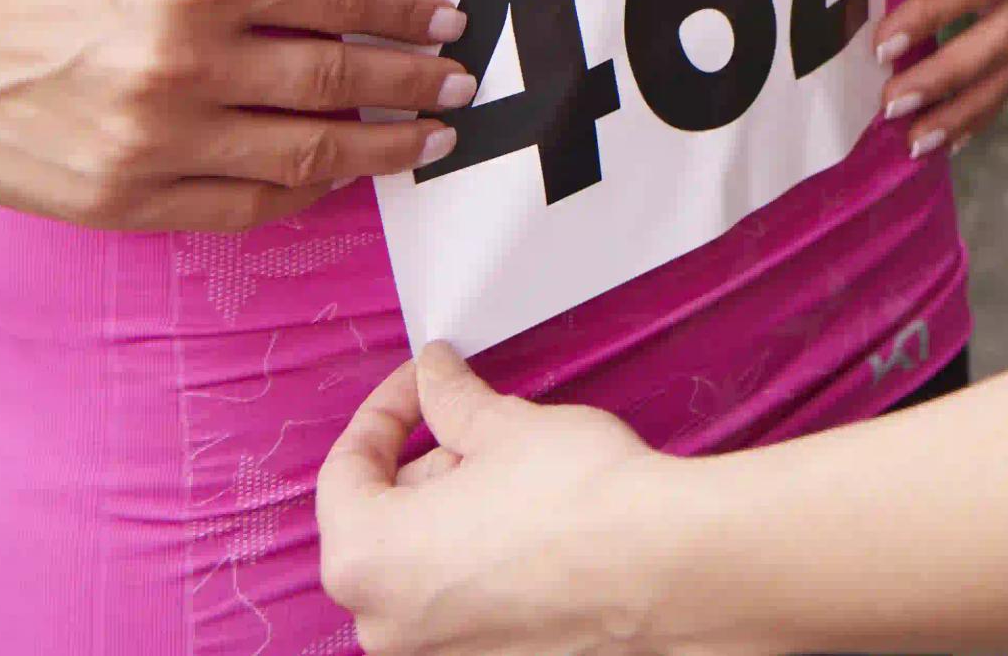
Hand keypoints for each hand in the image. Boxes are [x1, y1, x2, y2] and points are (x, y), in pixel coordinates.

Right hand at [0, 0, 469, 231]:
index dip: (405, 12)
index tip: (445, 20)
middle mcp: (181, 65)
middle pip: (335, 80)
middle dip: (413, 83)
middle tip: (460, 84)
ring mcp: (153, 143)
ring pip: (303, 154)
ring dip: (381, 148)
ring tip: (428, 139)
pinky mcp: (125, 199)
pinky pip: (243, 205)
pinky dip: (304, 193)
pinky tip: (341, 176)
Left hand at [317, 347, 674, 655]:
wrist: (663, 565)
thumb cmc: (580, 502)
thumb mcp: (503, 426)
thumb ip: (451, 402)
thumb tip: (435, 378)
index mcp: (366, 557)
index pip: (344, 470)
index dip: (386, 411)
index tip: (419, 384)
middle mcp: (385, 622)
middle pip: (381, 523)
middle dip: (426, 467)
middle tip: (477, 426)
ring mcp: (435, 654)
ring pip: (421, 565)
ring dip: (453, 513)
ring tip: (513, 473)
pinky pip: (460, 601)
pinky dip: (480, 559)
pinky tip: (528, 522)